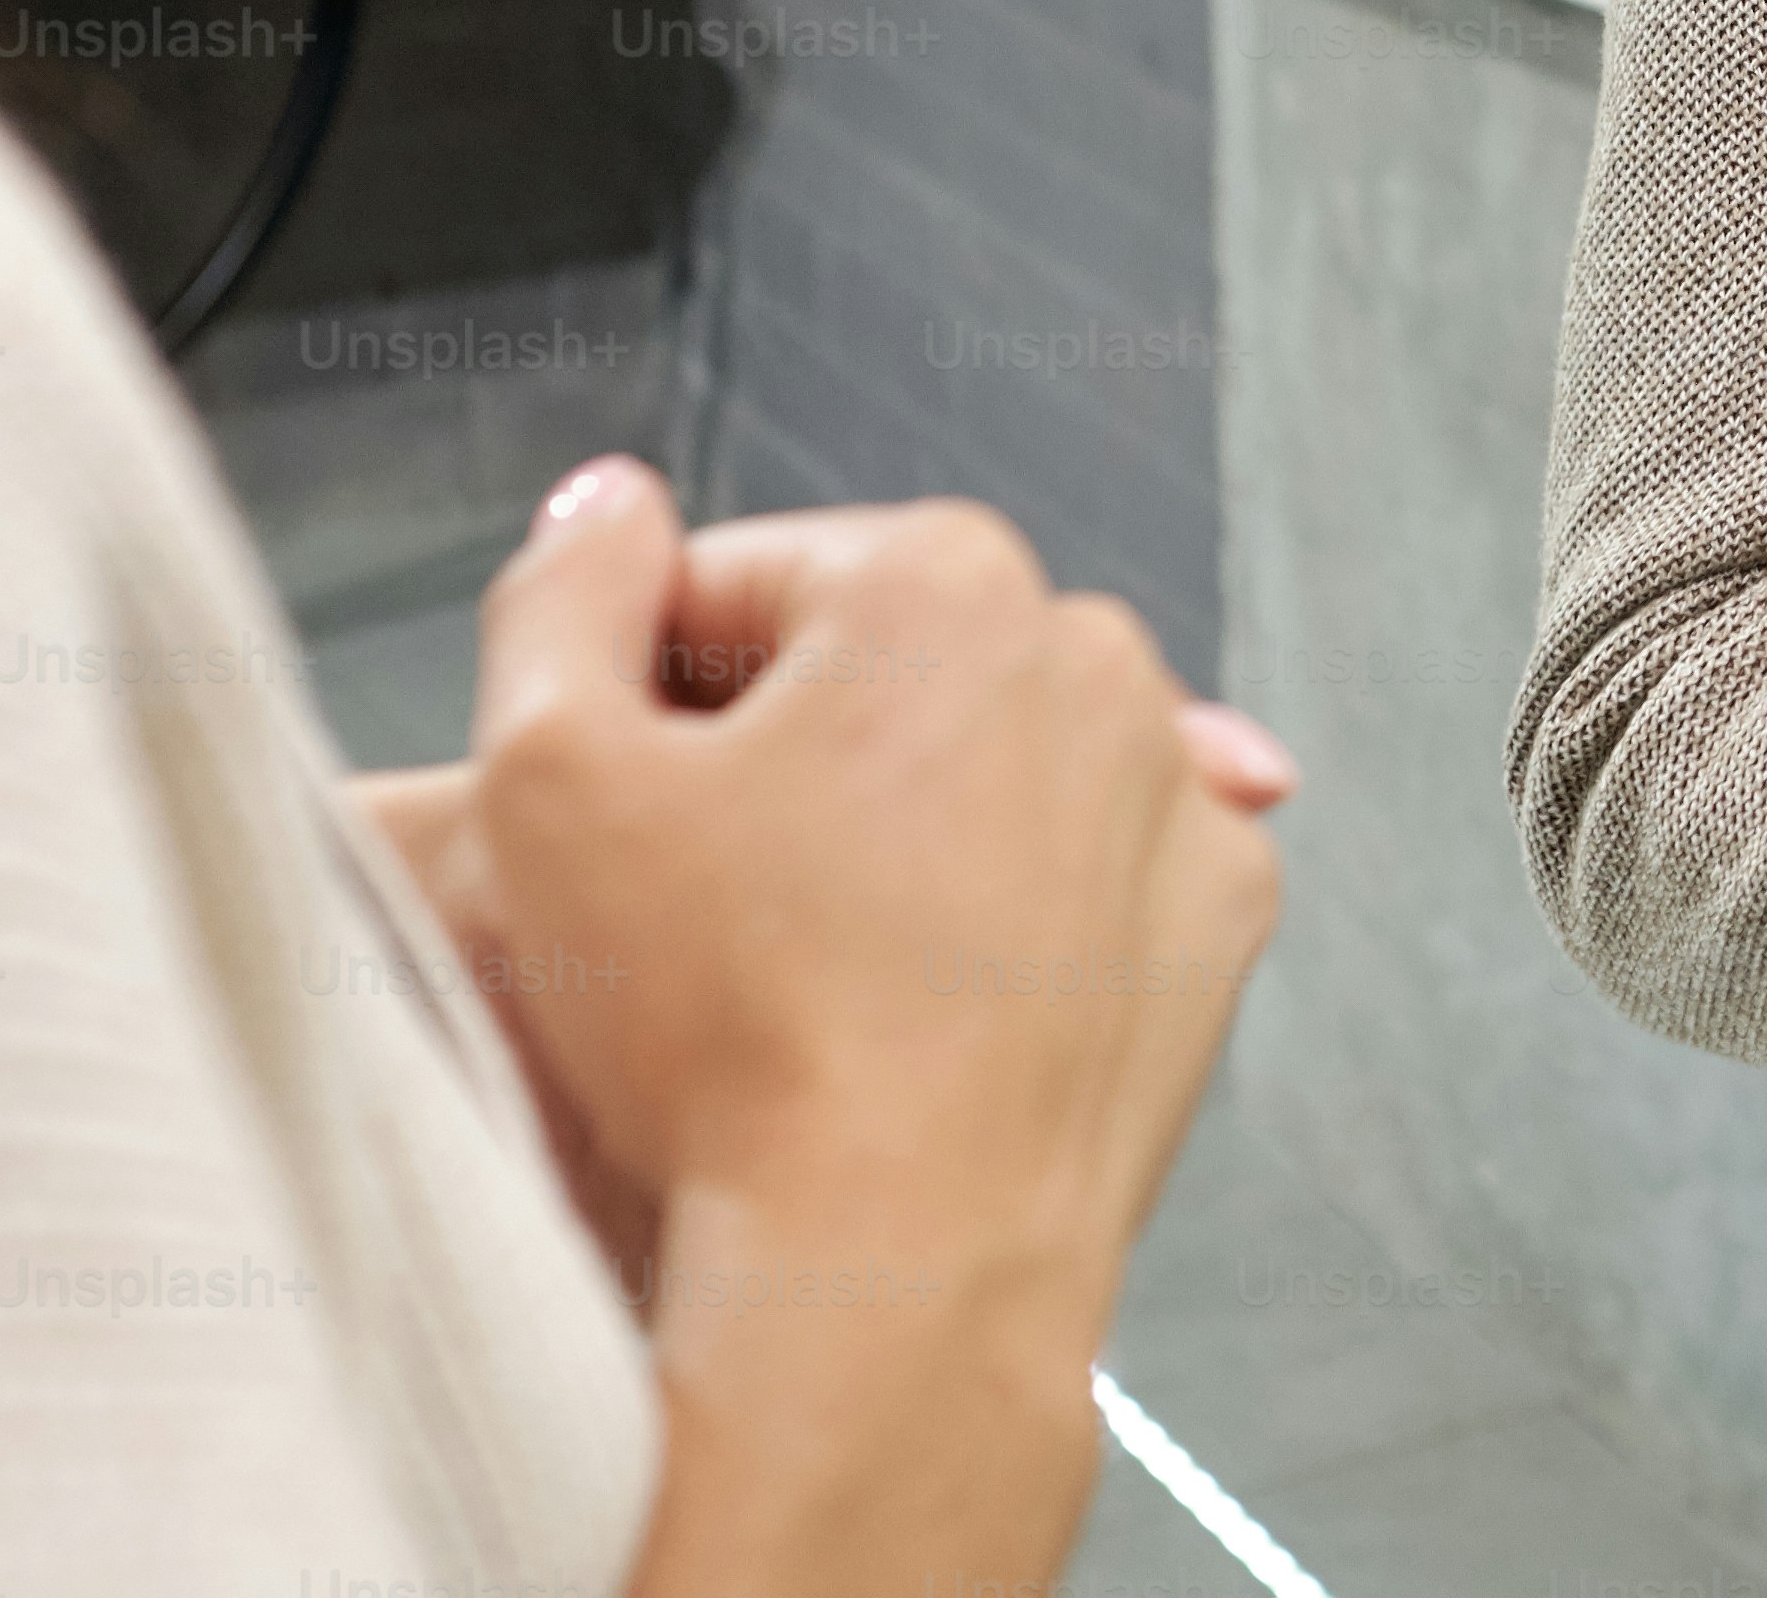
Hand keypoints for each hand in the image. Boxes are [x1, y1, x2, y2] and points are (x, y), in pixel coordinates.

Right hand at [355, 664, 1291, 1273]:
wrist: (897, 1261)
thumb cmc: (726, 1031)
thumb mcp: (548, 778)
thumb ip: (561, 598)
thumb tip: (605, 505)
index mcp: (936, 576)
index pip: (732, 589)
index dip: (638, 702)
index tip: (621, 820)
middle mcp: (1091, 649)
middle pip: (871, 671)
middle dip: (781, 760)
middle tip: (705, 914)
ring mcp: (1176, 785)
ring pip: (982, 771)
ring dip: (900, 835)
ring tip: (809, 975)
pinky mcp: (1218, 916)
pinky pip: (1087, 878)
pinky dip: (1017, 919)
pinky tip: (925, 1002)